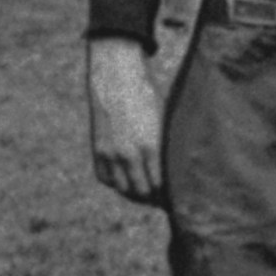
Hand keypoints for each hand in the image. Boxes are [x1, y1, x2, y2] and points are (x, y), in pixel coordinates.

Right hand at [89, 36, 166, 204]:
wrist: (117, 75)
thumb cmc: (148, 95)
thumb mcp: (165, 121)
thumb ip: (168, 148)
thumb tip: (178, 172)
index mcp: (152, 146)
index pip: (162, 187)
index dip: (170, 196)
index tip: (178, 198)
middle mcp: (129, 154)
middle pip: (143, 193)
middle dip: (155, 199)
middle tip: (165, 200)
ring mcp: (110, 153)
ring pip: (124, 189)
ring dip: (136, 194)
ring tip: (148, 194)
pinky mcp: (97, 149)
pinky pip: (106, 179)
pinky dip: (118, 184)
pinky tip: (129, 181)